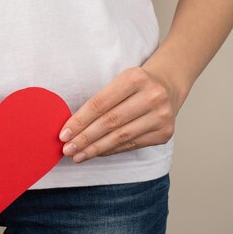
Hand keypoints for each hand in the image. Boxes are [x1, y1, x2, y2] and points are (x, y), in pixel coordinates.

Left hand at [58, 66, 182, 162]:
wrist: (168, 85)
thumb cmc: (136, 84)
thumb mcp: (119, 81)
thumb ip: (99, 102)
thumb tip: (72, 128)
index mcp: (135, 78)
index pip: (100, 103)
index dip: (80, 121)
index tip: (64, 134)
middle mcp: (152, 97)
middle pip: (110, 122)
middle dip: (85, 138)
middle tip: (68, 149)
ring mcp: (161, 116)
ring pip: (120, 137)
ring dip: (95, 149)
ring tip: (78, 155)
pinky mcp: (165, 133)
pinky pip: (131, 145)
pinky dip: (111, 150)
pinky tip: (96, 153)